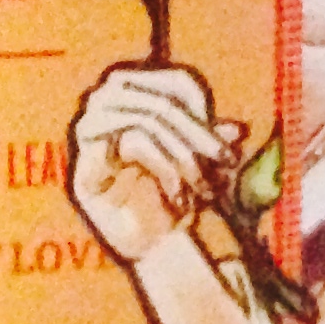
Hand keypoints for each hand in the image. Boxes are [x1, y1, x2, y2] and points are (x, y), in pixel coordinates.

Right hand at [70, 63, 238, 264]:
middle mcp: (107, 95)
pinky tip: (180, 198)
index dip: (205, 113)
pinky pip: (135, 141)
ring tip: (204, 190)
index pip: (177, 82)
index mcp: (134, 85)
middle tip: (227, 165)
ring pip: (150, 120)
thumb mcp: (201, 160)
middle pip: (165, 102)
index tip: (227, 150)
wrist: (148, 241)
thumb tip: (237, 131)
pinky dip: (166, 169)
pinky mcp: (87, 157)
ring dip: (184, 156)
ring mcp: (91, 123)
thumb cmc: (173, 191)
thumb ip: (213, 141)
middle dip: (199, 136)